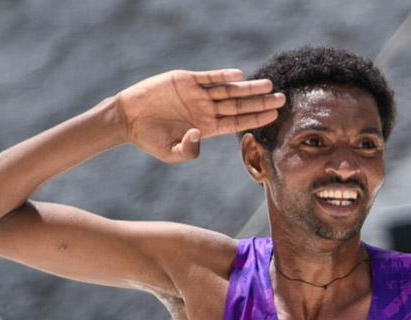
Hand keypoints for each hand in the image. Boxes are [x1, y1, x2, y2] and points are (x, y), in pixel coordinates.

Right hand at [113, 69, 284, 162]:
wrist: (128, 118)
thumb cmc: (150, 139)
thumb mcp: (170, 153)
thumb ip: (188, 150)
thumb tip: (199, 135)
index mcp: (208, 127)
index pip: (238, 123)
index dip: (256, 119)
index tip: (274, 116)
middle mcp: (206, 109)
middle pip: (239, 105)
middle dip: (261, 102)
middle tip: (283, 99)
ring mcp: (197, 94)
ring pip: (228, 90)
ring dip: (248, 88)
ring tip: (268, 85)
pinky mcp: (185, 80)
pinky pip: (208, 78)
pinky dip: (222, 76)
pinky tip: (238, 75)